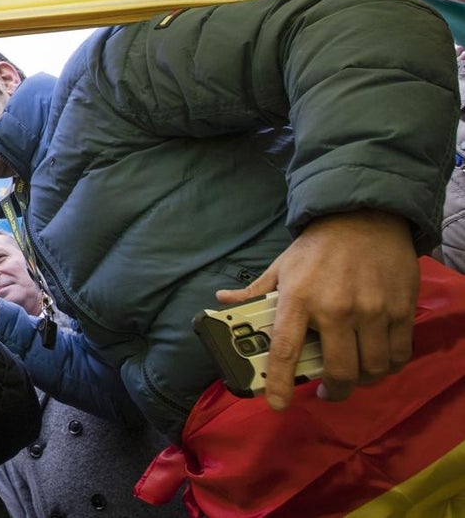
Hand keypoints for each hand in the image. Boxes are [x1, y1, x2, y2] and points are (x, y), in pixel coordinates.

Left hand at [216, 209, 417, 410]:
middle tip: (327, 392)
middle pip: (339, 370)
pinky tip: (377, 361)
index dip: (279, 382)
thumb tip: (223, 301)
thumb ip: (255, 291)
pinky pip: (398, 353)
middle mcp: (336, 308)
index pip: (284, 349)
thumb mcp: (281, 266)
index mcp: (298, 298)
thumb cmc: (318, 247)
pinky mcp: (400, 309)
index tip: (276, 404)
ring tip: (354, 377)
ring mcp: (372, 310)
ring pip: (372, 368)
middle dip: (333, 391)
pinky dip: (388, 365)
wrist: (364, 217)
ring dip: (363, 381)